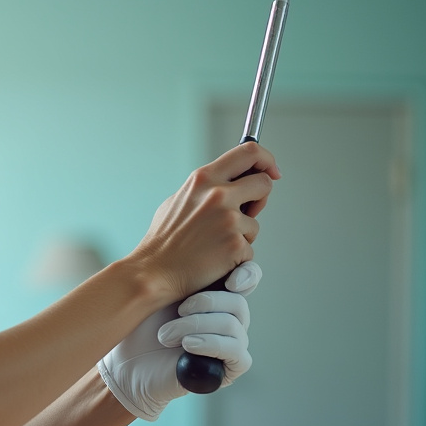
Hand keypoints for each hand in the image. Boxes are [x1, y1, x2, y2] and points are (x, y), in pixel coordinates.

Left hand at [98, 261, 258, 420]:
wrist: (127, 364)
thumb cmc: (140, 327)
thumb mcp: (159, 293)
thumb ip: (183, 272)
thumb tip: (204, 245)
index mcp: (217, 293)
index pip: (247, 277)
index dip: (246, 275)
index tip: (230, 280)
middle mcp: (229, 316)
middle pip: (238, 301)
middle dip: (206, 302)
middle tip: (178, 310)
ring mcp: (231, 342)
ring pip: (233, 325)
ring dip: (196, 326)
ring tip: (166, 334)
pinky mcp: (229, 367)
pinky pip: (237, 352)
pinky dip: (211, 345)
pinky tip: (188, 345)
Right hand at [130, 143, 280, 302]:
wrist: (154, 272)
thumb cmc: (163, 241)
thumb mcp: (179, 200)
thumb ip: (206, 188)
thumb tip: (232, 183)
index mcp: (204, 178)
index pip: (249, 153)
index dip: (266, 160)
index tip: (271, 171)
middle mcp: (218, 194)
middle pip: (264, 183)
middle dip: (260, 199)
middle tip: (246, 212)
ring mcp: (228, 219)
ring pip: (255, 223)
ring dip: (242, 235)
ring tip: (213, 243)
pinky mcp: (236, 244)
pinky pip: (248, 249)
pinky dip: (235, 257)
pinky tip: (214, 258)